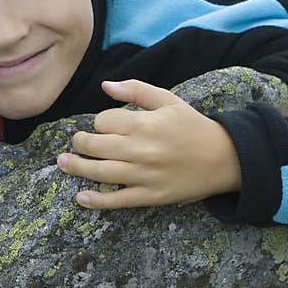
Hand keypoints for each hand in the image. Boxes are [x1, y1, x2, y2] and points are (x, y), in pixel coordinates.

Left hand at [56, 79, 240, 208]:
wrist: (224, 158)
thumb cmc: (193, 126)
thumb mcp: (168, 100)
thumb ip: (136, 89)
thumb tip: (106, 86)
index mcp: (145, 124)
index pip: (104, 121)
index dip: (100, 122)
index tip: (106, 125)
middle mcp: (141, 150)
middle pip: (96, 146)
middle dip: (81, 142)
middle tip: (78, 142)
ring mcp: (145, 175)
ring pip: (100, 172)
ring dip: (77, 168)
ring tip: (63, 163)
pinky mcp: (151, 196)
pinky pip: (118, 200)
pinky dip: (96, 201)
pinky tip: (80, 198)